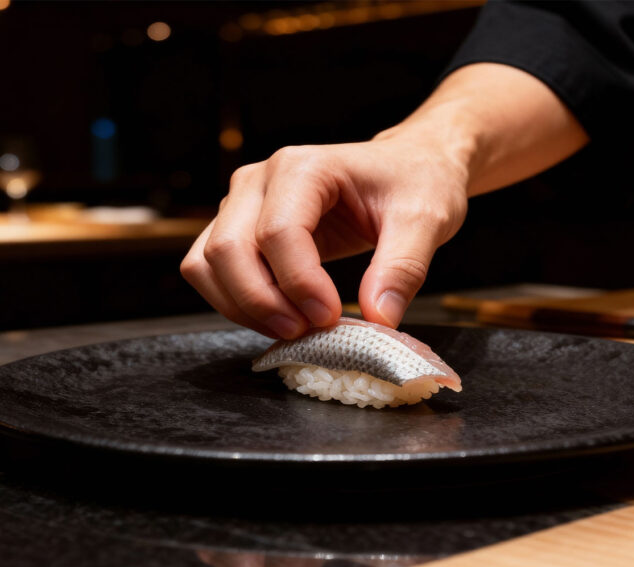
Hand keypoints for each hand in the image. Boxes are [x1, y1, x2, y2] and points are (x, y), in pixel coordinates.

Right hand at [182, 64, 587, 338]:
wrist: (406, 166)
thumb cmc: (414, 182)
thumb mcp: (426, 219)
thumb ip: (403, 267)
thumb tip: (378, 319)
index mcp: (304, 168)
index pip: (279, 232)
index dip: (299, 284)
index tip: (331, 317)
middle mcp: (260, 180)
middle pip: (228, 249)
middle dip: (262, 303)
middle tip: (307, 332)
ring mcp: (243, 203)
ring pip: (207, 262)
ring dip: (242, 307)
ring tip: (293, 329)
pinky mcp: (240, 227)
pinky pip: (211, 269)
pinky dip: (235, 302)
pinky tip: (278, 316)